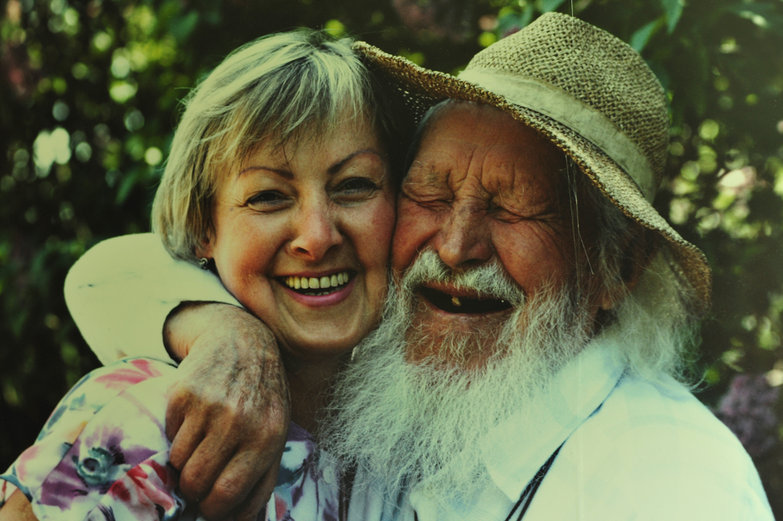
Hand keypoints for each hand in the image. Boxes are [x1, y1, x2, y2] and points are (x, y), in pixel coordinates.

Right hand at [163, 303, 289, 520]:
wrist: (243, 341)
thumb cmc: (262, 397)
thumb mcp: (276, 435)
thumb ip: (261, 479)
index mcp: (267, 439)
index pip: (227, 497)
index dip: (213, 510)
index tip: (210, 505)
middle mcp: (239, 422)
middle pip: (196, 484)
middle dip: (194, 491)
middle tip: (199, 479)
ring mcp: (209, 406)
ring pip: (178, 463)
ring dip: (184, 462)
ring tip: (201, 443)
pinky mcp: (183, 393)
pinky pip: (168, 437)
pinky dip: (177, 436)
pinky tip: (194, 419)